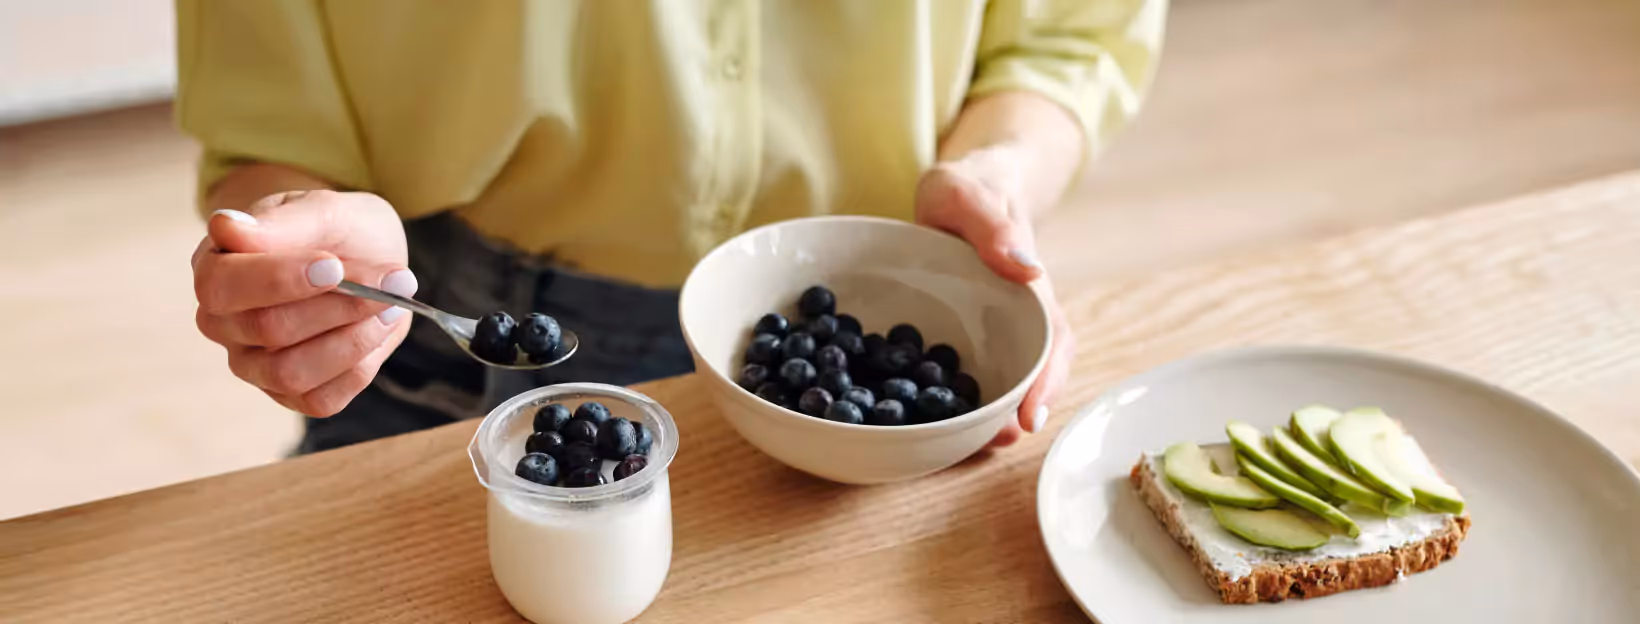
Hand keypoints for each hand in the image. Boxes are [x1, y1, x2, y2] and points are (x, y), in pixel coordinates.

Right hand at [191, 190, 416, 416]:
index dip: (278, 279)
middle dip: (338, 305)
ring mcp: (252, 364)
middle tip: (391, 280)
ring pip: (289, 373)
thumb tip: (226, 227)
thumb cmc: (336, 231)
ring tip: (389, 306)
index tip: (333, 265)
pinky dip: (358, 368)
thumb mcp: (323, 211)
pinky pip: (318, 401)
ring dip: (351, 340)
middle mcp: (223, 322)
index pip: (223, 286)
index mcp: (216, 267)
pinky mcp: (290, 394)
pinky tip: (376, 331)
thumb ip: (282, 223)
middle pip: (267, 328)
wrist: (369, 256)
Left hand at [914, 155, 1075, 446]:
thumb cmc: (968, 187)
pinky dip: (959, 400)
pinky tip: (938, 420)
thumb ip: (991, 222)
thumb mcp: (966, 190)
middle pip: (1033, 373)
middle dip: (1019, 412)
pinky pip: (967, 373)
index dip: (1046, 381)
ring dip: (993, 414)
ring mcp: (992, 329)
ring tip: (972, 444)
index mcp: (1028, 287)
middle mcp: (1017, 316)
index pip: (1051, 340)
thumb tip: (1026, 267)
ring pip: (1003, 379)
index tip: (1031, 416)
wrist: (962, 187)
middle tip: (998, 441)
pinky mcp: (963, 335)